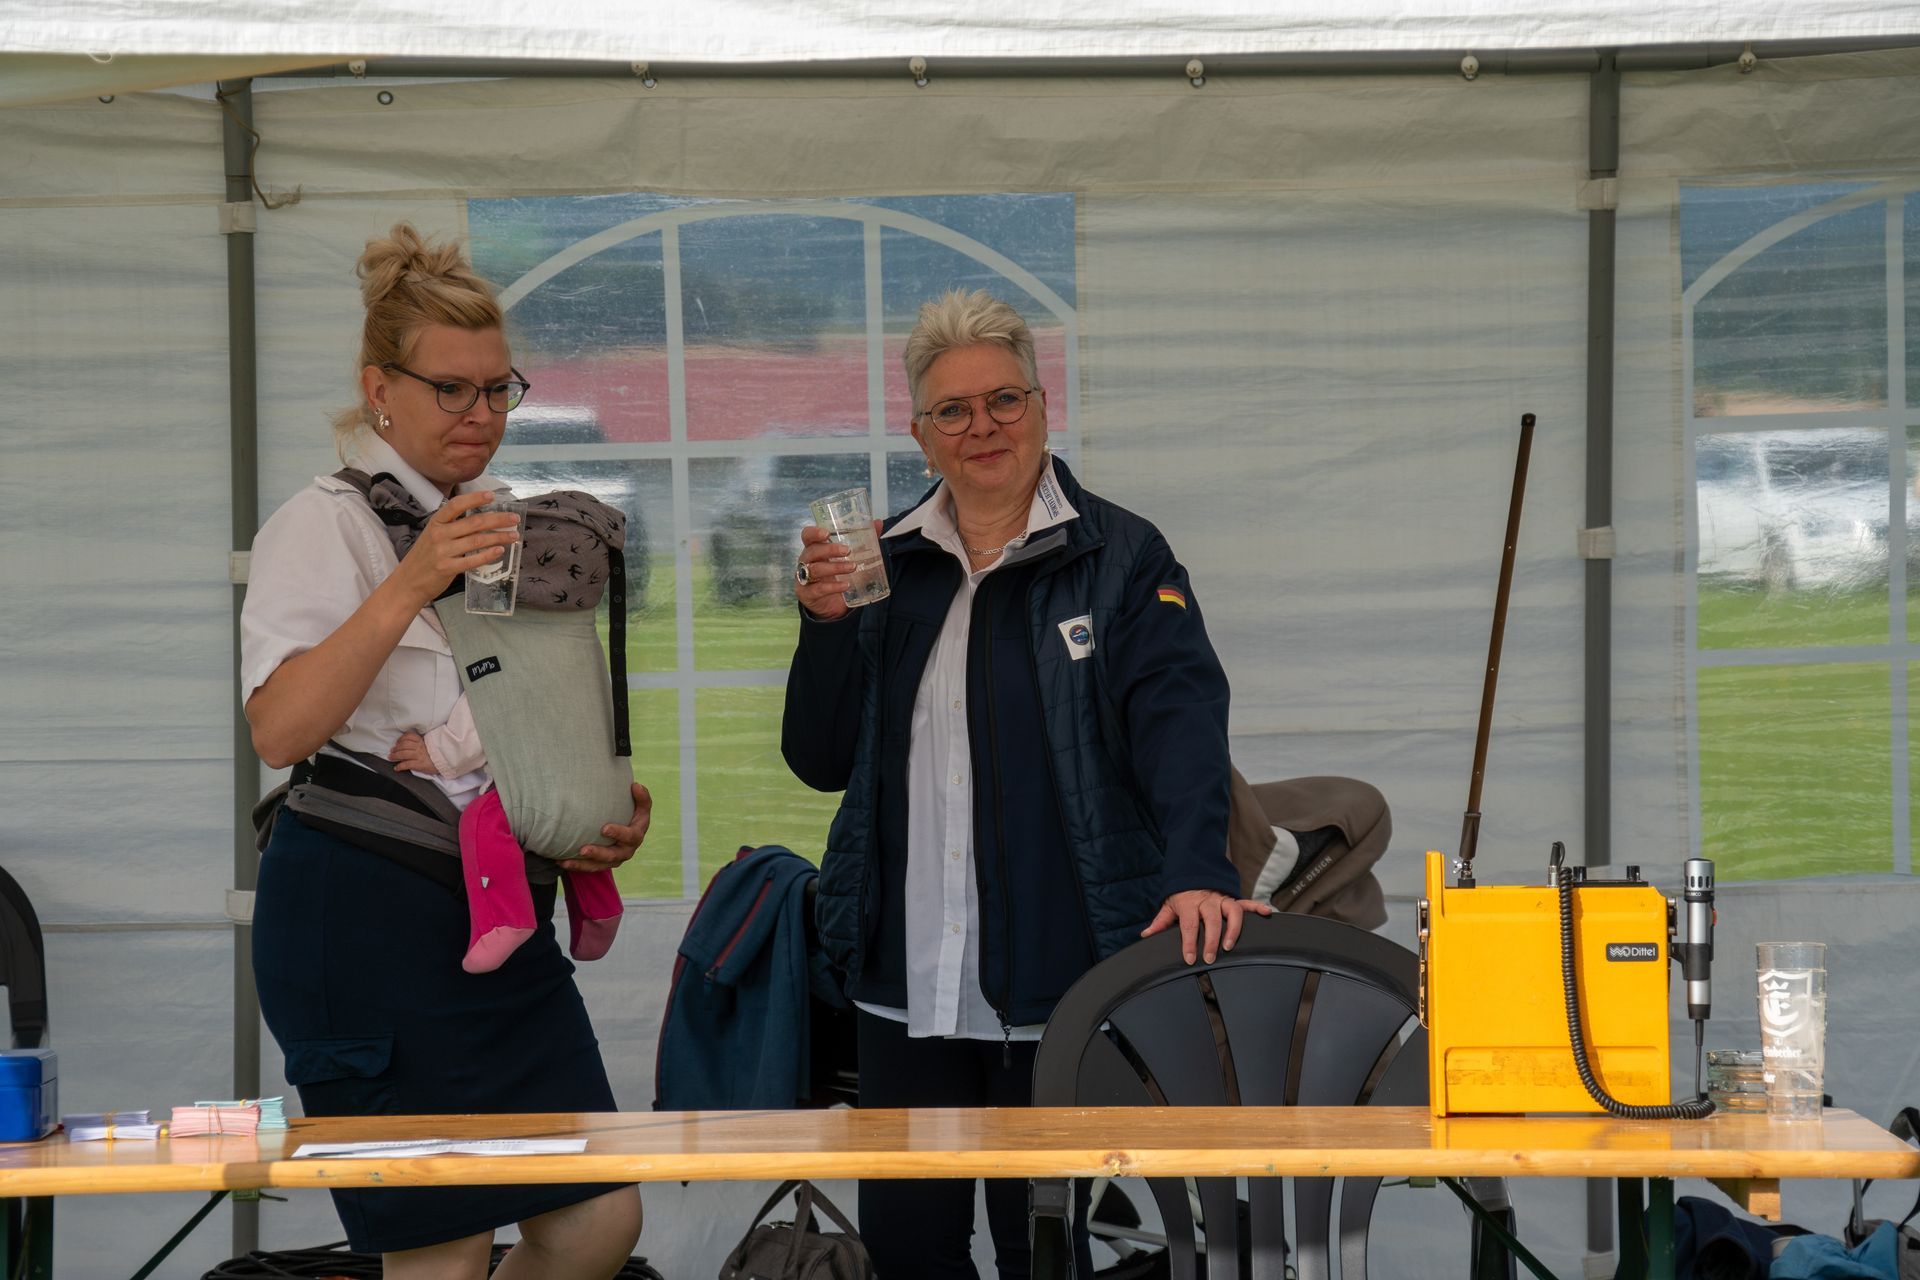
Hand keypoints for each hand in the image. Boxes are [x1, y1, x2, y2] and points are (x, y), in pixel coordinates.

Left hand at [388, 731, 434, 774]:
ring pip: (403, 754)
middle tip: (391, 751)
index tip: (397, 742)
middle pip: (403, 745)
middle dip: (395, 748)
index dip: (401, 739)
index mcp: (422, 741)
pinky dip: (400, 766)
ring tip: (391, 758)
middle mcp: (419, 747)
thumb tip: (411, 742)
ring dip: (395, 756)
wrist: (446, 761)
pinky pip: (407, 764)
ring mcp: (419, 755)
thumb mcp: (430, 744)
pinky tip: (397, 768)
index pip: (409, 736)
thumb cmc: (437, 754)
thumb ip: (421, 742)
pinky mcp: (419, 764)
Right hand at [392, 490, 519, 608]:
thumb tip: (483, 520)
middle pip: (474, 523)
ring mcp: (442, 552)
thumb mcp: (433, 535)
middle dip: (498, 519)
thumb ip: (453, 527)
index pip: (456, 505)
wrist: (408, 581)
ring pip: (477, 541)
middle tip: (514, 519)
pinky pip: (473, 560)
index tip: (492, 496)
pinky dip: (488, 555)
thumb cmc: (425, 557)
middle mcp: (439, 534)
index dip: (475, 499)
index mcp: (436, 522)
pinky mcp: (447, 568)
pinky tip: (500, 551)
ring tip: (514, 535)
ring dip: (499, 537)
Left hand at [560, 782, 651, 872]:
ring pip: (599, 865)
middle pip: (614, 855)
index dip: (619, 833)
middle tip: (583, 850)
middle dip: (598, 853)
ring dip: (583, 864)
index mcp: (637, 835)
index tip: (604, 828)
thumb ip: (641, 797)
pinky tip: (561, 862)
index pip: (631, 836)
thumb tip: (635, 785)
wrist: (626, 830)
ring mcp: (614, 859)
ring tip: (567, 861)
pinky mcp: (603, 864)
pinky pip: (589, 868)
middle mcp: (627, 850)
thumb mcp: (640, 806)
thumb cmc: (632, 813)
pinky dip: (576, 866)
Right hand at [794, 521, 879, 620]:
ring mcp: (804, 578)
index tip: (826, 533)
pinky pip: (818, 589)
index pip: (807, 536)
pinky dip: (832, 587)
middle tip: (848, 550)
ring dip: (835, 567)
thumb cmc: (839, 575)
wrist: (834, 604)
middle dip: (829, 550)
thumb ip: (863, 540)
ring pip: (815, 569)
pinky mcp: (807, 594)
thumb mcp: (851, 557)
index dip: (813, 533)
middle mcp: (806, 561)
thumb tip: (878, 523)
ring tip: (852, 567)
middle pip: (812, 551)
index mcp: (814, 548)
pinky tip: (845, 586)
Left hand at [1142, 889, 1274, 964]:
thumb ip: (1160, 921)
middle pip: (1211, 920)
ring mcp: (1221, 899)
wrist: (1193, 871)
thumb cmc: (1181, 894)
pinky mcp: (1232, 899)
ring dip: (1233, 929)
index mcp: (1189, 903)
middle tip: (1210, 957)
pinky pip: (1247, 902)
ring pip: (1232, 912)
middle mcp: (1207, 900)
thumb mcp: (1168, 905)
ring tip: (1230, 946)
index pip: (1189, 925)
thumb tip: (1146, 935)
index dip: (1189, 942)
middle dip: (1211, 940)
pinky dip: (1257, 907)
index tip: (1190, 958)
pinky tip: (1266, 913)